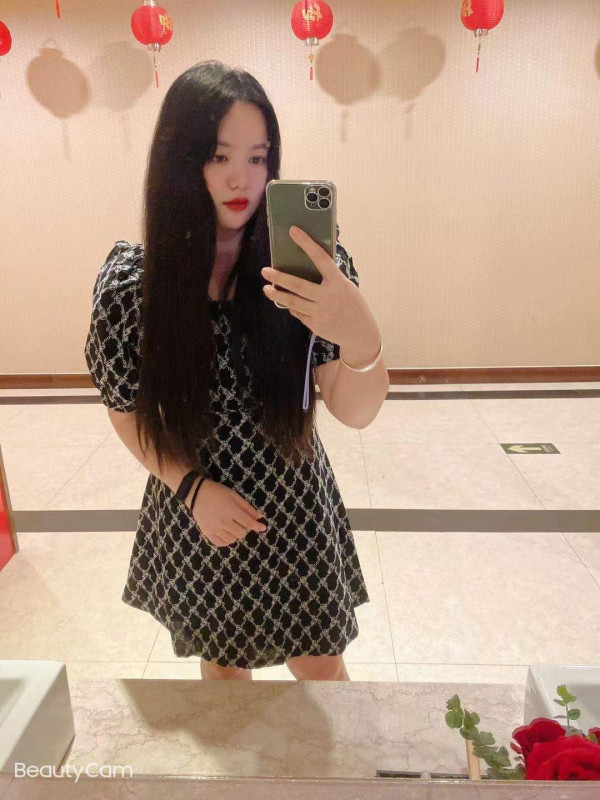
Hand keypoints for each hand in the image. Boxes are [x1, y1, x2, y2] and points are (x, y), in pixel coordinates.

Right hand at [189, 479, 266, 547]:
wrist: (196, 493)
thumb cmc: (217, 492)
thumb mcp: (234, 495)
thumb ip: (247, 507)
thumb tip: (259, 517)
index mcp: (231, 510)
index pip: (248, 523)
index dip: (257, 526)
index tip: (263, 527)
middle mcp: (223, 521)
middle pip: (241, 533)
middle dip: (245, 528)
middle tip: (242, 522)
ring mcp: (214, 528)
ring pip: (232, 540)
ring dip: (236, 534)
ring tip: (233, 526)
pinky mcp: (207, 533)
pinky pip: (220, 543)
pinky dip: (226, 540)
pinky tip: (226, 533)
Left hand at [260, 225, 376, 349]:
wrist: (361, 333)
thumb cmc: (353, 305)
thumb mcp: (346, 287)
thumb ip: (329, 279)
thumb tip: (307, 267)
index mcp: (339, 282)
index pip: (320, 258)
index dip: (307, 243)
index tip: (293, 231)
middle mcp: (329, 297)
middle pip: (299, 286)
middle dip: (280, 278)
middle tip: (265, 271)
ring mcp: (322, 313)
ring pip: (294, 302)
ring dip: (278, 295)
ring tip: (267, 289)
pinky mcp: (316, 325)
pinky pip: (299, 314)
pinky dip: (293, 307)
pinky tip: (287, 303)